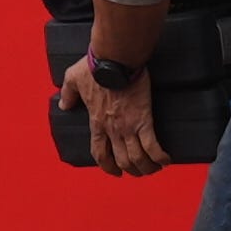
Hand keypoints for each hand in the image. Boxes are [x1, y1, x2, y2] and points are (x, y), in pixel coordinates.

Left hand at [63, 56, 165, 178]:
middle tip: (139, 171)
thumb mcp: (73, 78)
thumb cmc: (95, 67)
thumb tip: (63, 105)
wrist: (115, 58)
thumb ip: (68, 94)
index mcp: (96, 122)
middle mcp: (112, 129)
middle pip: (121, 161)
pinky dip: (160, 156)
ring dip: (146, 168)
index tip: (114, 171)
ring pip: (137, 158)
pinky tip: (166, 160)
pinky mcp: (144, 120)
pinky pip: (153, 145)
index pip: (99, 153)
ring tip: (154, 168)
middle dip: (131, 170)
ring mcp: (128, 127)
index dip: (107, 166)